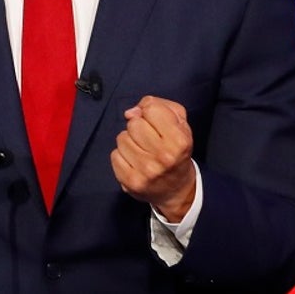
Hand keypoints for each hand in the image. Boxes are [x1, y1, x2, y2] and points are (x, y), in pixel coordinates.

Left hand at [110, 95, 196, 221]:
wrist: (177, 189)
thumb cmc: (176, 150)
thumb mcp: (180, 123)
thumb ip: (159, 106)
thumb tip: (131, 112)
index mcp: (179, 140)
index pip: (151, 109)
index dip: (151, 113)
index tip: (156, 123)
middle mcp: (164, 156)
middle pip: (134, 123)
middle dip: (138, 127)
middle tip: (148, 139)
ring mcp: (146, 171)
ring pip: (121, 138)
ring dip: (129, 141)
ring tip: (141, 150)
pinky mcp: (131, 181)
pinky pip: (114, 155)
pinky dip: (121, 156)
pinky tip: (133, 161)